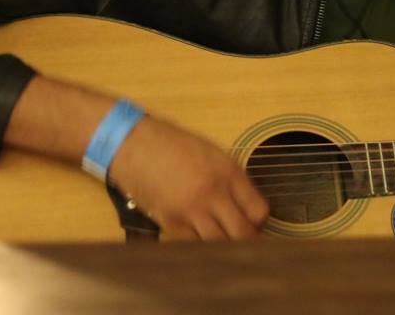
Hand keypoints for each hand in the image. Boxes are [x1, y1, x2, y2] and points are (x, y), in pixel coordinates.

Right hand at [108, 116, 269, 239]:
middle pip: (242, 233)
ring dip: (225, 248)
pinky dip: (200, 249)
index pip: (258, 210)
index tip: (256, 223)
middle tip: (246, 243)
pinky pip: (192, 246)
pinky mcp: (169, 222)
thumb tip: (248, 206)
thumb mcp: (214, 154)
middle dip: (248, 241)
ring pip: (218, 245)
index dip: (260, 221)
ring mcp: (190, 210)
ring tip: (225, 245)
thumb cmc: (174, 145)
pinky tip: (202, 244)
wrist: (134, 144)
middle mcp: (213, 193)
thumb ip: (233, 180)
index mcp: (229, 172)